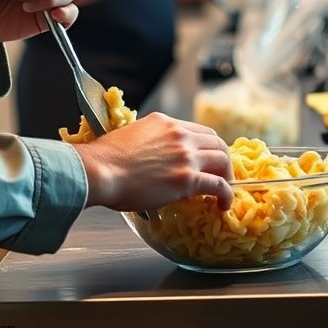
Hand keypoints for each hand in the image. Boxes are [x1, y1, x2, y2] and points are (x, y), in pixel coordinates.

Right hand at [72, 112, 233, 211]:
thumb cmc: (106, 159)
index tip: (208, 159)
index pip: (198, 131)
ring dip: (226, 176)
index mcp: (164, 122)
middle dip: (222, 160)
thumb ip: (148, 141)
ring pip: (222, 160)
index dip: (208, 147)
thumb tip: (151, 157)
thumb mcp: (131, 136)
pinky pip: (219, 185)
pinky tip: (223, 205)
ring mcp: (185, 156)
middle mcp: (178, 134)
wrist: (100, 170)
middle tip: (220, 175)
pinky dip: (227, 195)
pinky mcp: (187, 179)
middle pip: (216, 143)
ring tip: (223, 191)